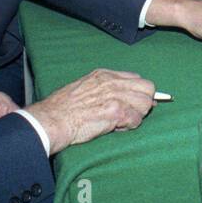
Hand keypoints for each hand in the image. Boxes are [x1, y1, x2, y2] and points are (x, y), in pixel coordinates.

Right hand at [24, 69, 155, 154]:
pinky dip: (129, 126)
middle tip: (130, 114)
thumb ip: (105, 88)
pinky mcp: (116, 112)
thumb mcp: (85, 87)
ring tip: (120, 122)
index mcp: (104, 75)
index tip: (135, 103)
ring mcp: (115, 96)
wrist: (53, 120)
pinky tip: (115, 127)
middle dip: (143, 103)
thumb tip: (125, 96)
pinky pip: (136, 120)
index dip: (138, 92)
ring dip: (136, 116)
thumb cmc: (64, 109)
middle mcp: (112, 82)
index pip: (136, 78)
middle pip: (148, 88)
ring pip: (145, 104)